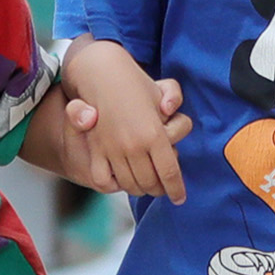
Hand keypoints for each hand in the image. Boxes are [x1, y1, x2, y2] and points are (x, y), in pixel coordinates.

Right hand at [58, 43, 190, 203]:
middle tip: (162, 188)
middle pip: (151, 183)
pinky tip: (121, 181)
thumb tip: (168, 111)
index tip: (179, 198)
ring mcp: (112, 150)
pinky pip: (104, 181)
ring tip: (146, 184)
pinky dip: (114, 185)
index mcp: (154, 134)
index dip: (176, 190)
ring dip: (140, 189)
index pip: (169, 173)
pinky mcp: (95, 151)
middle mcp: (133, 146)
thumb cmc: (134, 84)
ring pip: (130, 184)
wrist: (99, 75)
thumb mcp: (161, 86)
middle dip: (159, 190)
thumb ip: (173, 96)